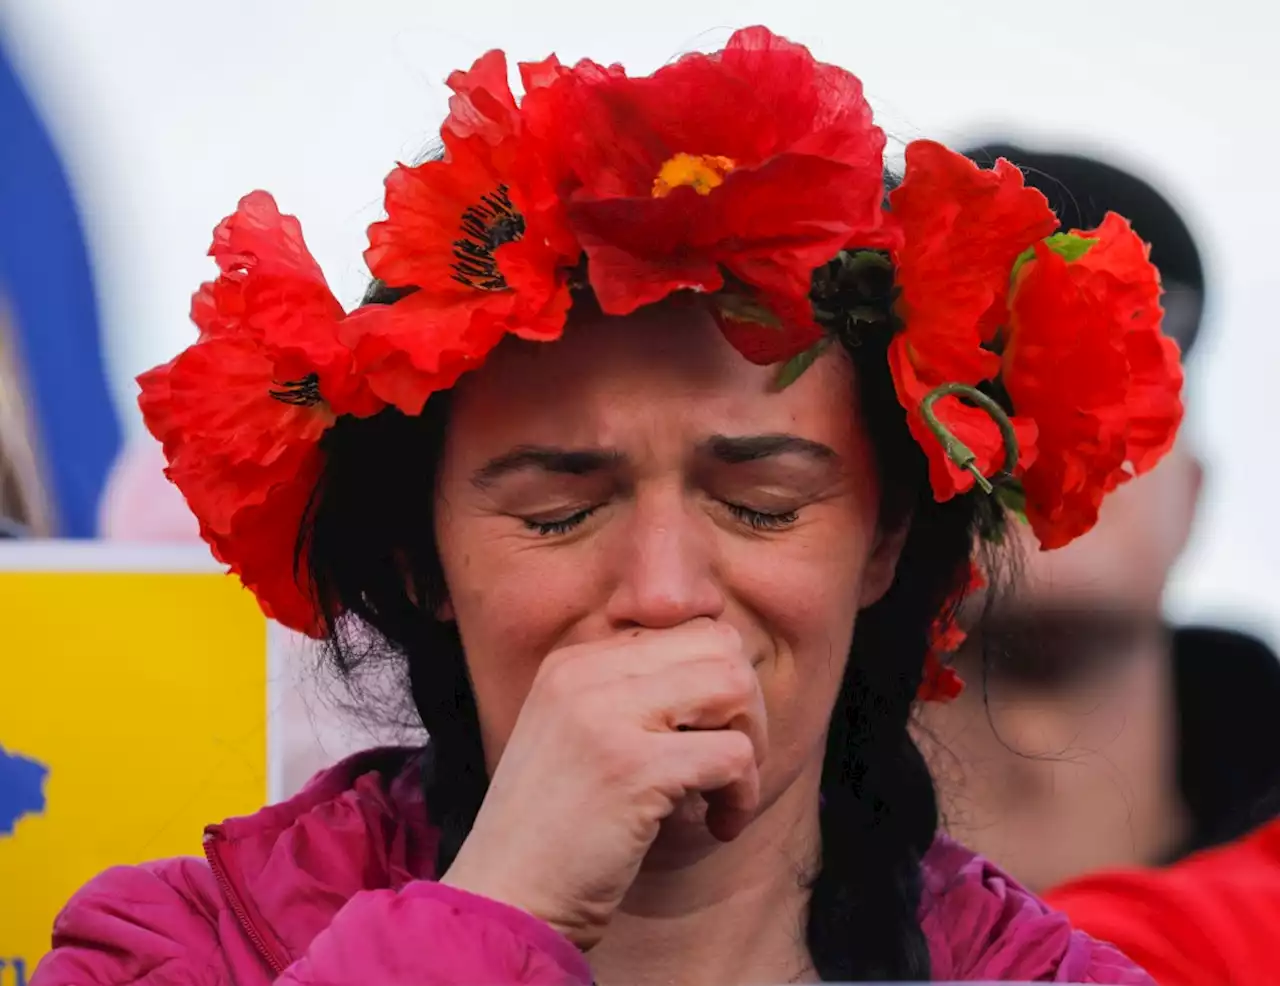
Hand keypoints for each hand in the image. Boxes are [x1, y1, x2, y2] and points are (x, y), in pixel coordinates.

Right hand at [440, 619, 767, 949]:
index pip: (687, 629)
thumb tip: (731, 673)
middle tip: (730, 767)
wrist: (507, 901)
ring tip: (724, 795)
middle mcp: (585, 674)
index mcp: (574, 662)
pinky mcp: (633, 767)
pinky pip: (735, 754)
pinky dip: (743, 795)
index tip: (708, 740)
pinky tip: (717, 826)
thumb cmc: (557, 833)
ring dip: (751, 745)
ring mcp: (606, 715)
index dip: (718, 686)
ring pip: (734, 685)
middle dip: (746, 707)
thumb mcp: (583, 736)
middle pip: (719, 646)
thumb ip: (636, 696)